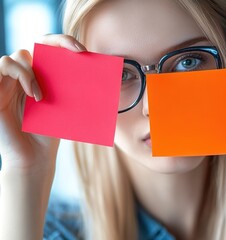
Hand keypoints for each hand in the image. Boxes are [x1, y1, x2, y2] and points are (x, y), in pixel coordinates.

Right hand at [0, 34, 85, 239]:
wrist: (35, 156)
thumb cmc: (52, 132)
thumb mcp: (66, 105)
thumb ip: (74, 88)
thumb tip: (104, 76)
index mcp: (43, 74)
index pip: (50, 47)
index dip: (65, 41)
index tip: (83, 51)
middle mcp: (26, 73)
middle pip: (37, 43)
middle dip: (58, 42)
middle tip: (78, 52)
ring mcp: (9, 80)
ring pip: (19, 55)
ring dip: (34, 70)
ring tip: (43, 95)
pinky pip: (4, 65)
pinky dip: (21, 75)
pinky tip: (34, 94)